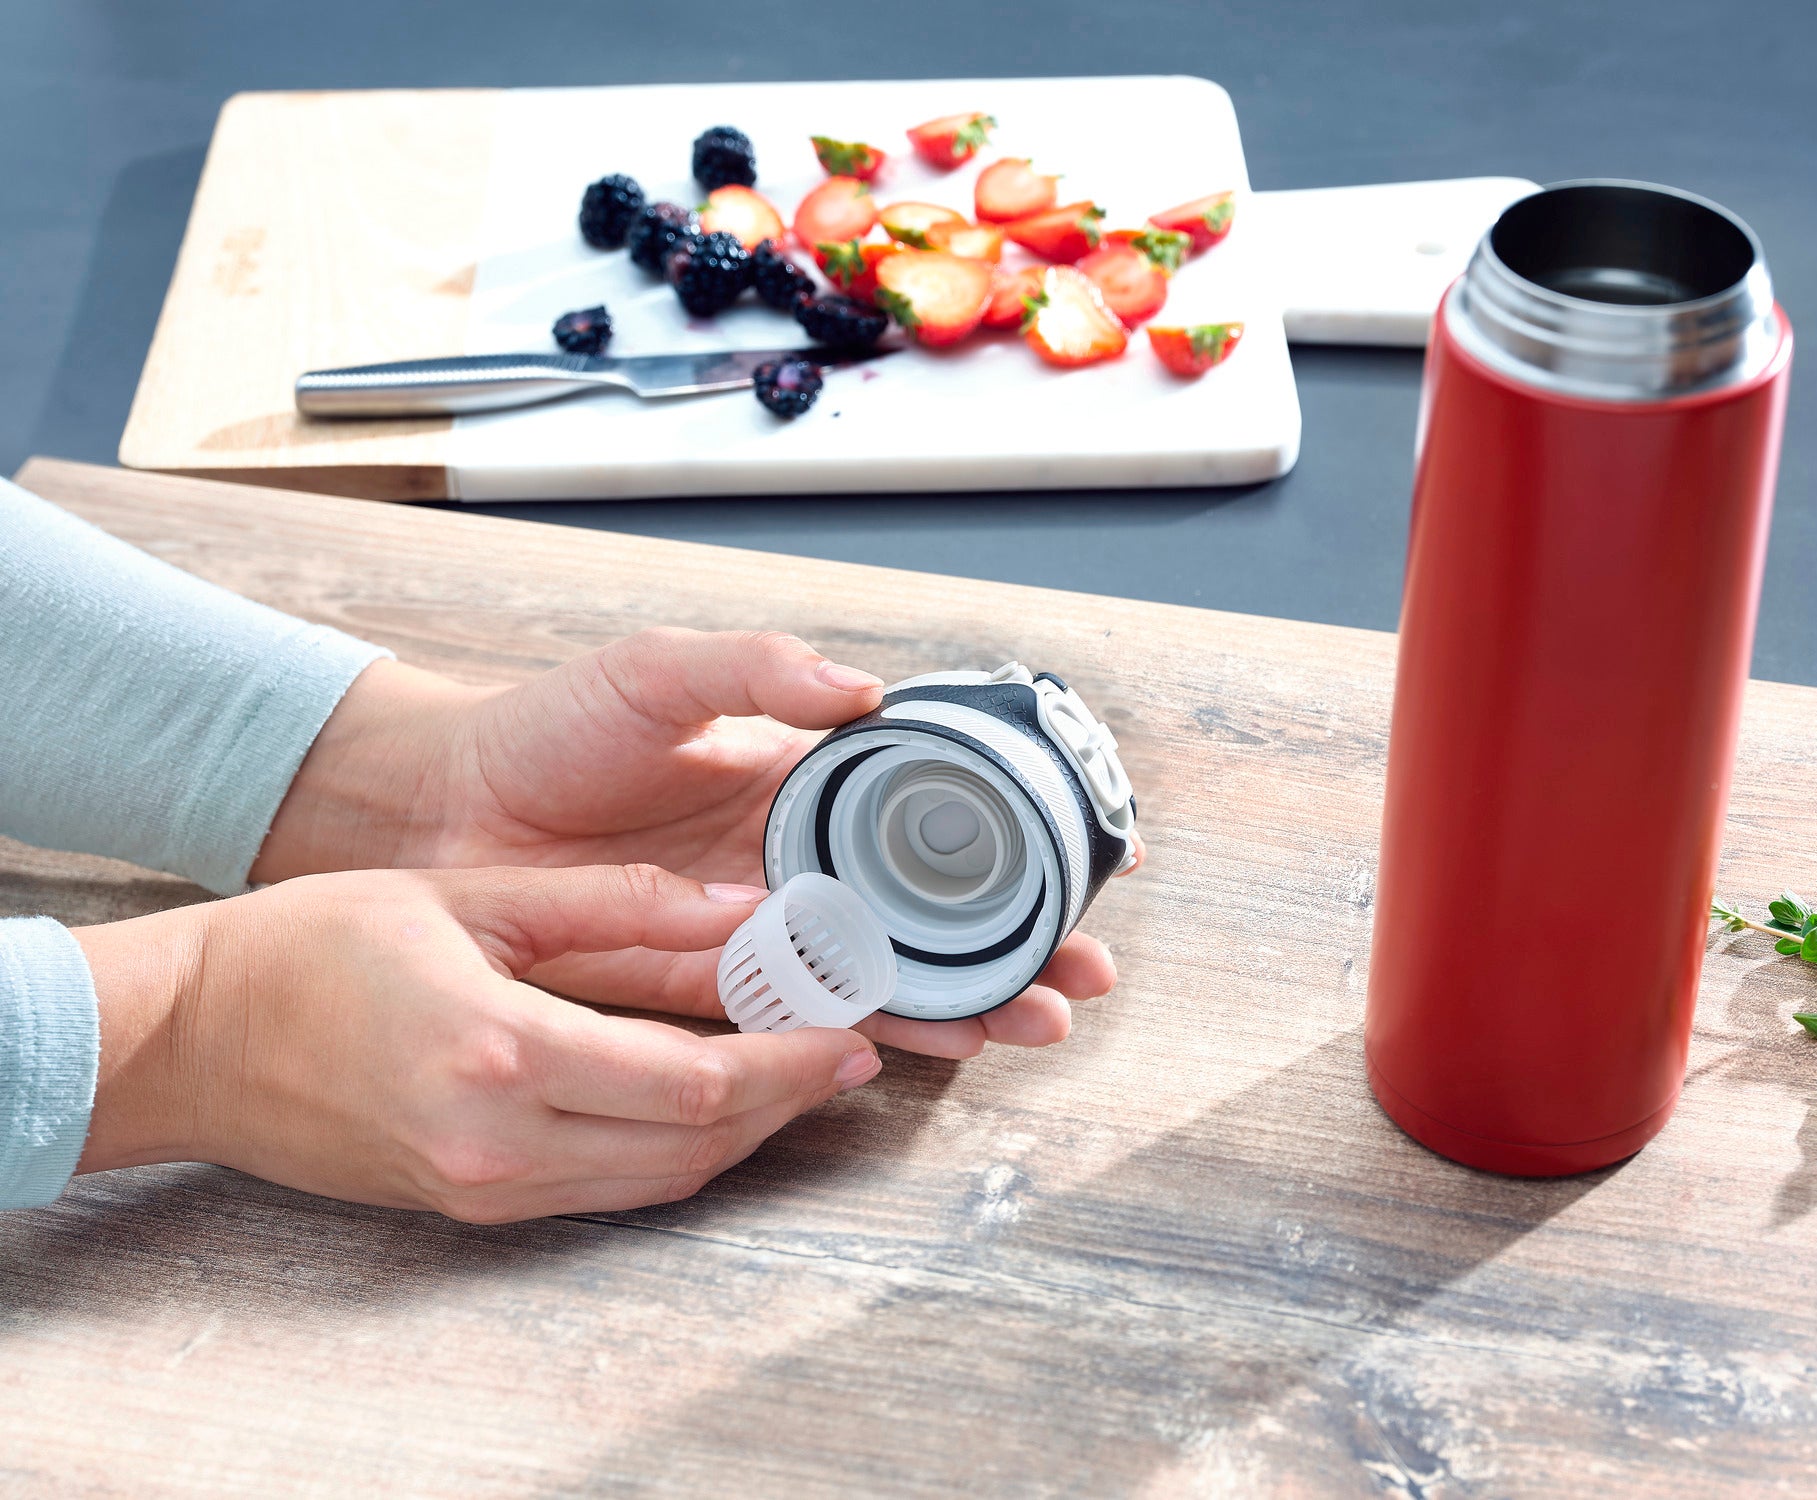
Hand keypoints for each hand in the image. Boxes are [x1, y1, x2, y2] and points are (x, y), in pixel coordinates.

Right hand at [72, 865, 880, 1220]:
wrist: (190, 1039)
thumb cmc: (312, 948)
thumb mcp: (470, 898)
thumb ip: (613, 904)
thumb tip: (734, 904)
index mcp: (501, 1054)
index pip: (692, 1083)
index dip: (789, 1063)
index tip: (850, 1030)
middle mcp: (498, 1144)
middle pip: (693, 1145)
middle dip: (788, 1102)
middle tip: (849, 1052)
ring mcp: (482, 1188)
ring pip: (658, 1180)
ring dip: (741, 1134)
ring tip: (797, 1075)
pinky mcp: (468, 1203)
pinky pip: (606, 1190)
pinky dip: (674, 1151)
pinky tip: (707, 1102)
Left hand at [254, 630, 1137, 1057]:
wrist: (438, 814)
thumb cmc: (543, 733)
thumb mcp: (655, 673)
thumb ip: (756, 671)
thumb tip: (863, 688)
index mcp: (798, 789)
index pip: (926, 820)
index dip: (1003, 841)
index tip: (1079, 857)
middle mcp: (792, 870)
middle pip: (927, 917)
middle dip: (1011, 945)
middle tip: (1080, 970)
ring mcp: (754, 937)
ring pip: (882, 979)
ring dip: (963, 1001)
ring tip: (1034, 1018)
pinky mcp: (703, 994)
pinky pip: (799, 1022)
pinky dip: (869, 1036)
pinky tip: (931, 1044)